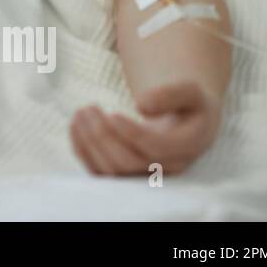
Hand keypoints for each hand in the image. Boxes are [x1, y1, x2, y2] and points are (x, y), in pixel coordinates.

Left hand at [70, 82, 221, 176]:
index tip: (112, 113)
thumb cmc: (188, 104)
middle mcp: (167, 169)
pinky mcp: (126, 174)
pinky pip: (99, 171)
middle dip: (103, 136)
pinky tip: (76, 124)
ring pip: (111, 171)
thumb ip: (171, 94)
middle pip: (129, 163)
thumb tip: (141, 105)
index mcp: (187, 147)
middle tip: (88, 107)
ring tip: (81, 112)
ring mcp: (146, 175)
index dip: (132, 133)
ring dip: (89, 142)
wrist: (188, 123)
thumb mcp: (190, 91)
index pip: (156, 149)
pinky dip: (82, 150)